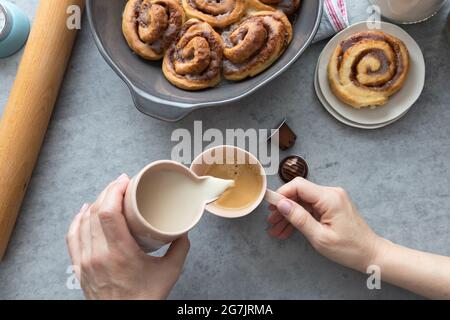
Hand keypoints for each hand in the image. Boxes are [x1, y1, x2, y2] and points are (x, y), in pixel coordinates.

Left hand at [66, 174, 189, 299]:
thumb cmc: (144, 299)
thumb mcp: (169, 272)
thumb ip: (179, 248)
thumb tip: (183, 229)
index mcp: (119, 254)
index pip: (108, 213)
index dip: (114, 191)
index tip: (125, 181)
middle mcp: (98, 255)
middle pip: (95, 212)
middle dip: (108, 191)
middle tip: (122, 183)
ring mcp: (85, 261)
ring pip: (83, 221)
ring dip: (96, 202)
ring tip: (109, 193)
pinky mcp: (79, 266)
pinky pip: (72, 236)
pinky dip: (78, 219)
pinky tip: (85, 210)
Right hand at [267, 177, 381, 271]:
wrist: (371, 254)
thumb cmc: (349, 249)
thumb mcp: (320, 237)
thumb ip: (299, 218)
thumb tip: (282, 204)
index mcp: (329, 198)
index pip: (298, 186)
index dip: (282, 194)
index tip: (270, 207)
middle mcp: (331, 193)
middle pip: (299, 193)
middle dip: (283, 208)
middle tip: (271, 222)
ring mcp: (331, 199)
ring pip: (302, 202)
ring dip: (289, 215)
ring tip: (276, 230)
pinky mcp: (331, 206)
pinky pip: (310, 208)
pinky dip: (299, 218)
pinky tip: (288, 230)